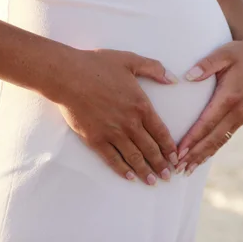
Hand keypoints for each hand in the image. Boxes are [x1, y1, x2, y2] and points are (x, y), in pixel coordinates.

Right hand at [45, 48, 179, 184]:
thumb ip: (155, 69)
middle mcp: (130, 123)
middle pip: (150, 148)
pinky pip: (111, 158)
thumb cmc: (98, 65)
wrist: (68, 76)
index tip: (175, 158)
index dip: (169, 147)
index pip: (161, 131)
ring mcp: (112, 133)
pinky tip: (129, 176)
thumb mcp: (131, 61)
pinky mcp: (95, 139)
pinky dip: (122, 169)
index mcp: (141, 105)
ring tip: (153, 181)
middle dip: (161, 164)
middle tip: (168, 176)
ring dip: (145, 170)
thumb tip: (174, 79)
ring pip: (133, 156)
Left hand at [175, 34, 242, 174]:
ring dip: (204, 156)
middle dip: (195, 155)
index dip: (192, 139)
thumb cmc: (239, 52)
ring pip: (220, 141)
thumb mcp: (223, 53)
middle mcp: (238, 110)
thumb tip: (188, 76)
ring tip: (188, 170)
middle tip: (178, 168)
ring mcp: (242, 115)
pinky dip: (213, 148)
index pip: (207, 122)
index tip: (178, 152)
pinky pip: (226, 136)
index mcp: (230, 96)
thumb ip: (206, 64)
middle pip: (213, 138)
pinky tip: (203, 157)